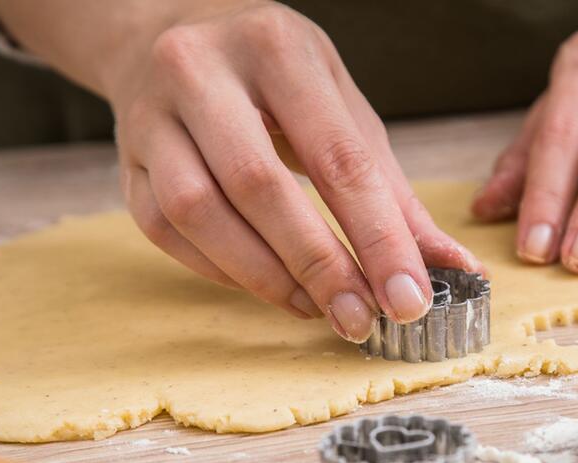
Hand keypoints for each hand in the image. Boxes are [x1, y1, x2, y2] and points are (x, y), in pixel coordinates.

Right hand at [66, 1, 481, 340]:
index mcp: (277, 49)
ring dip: (265, 276)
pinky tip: (267, 285)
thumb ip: (392, 191)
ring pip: (198, 212)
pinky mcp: (125, 159)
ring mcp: (151, 115)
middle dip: (318, 264)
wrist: (167, 29)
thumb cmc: (274, 76)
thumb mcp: (342, 108)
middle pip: (259, 186)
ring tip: (316, 306)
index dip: (378, 237)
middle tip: (359, 317)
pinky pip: (165, 230)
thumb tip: (452, 265)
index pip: (337, 156)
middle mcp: (202, 71)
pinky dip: (221, 270)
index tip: (409, 298)